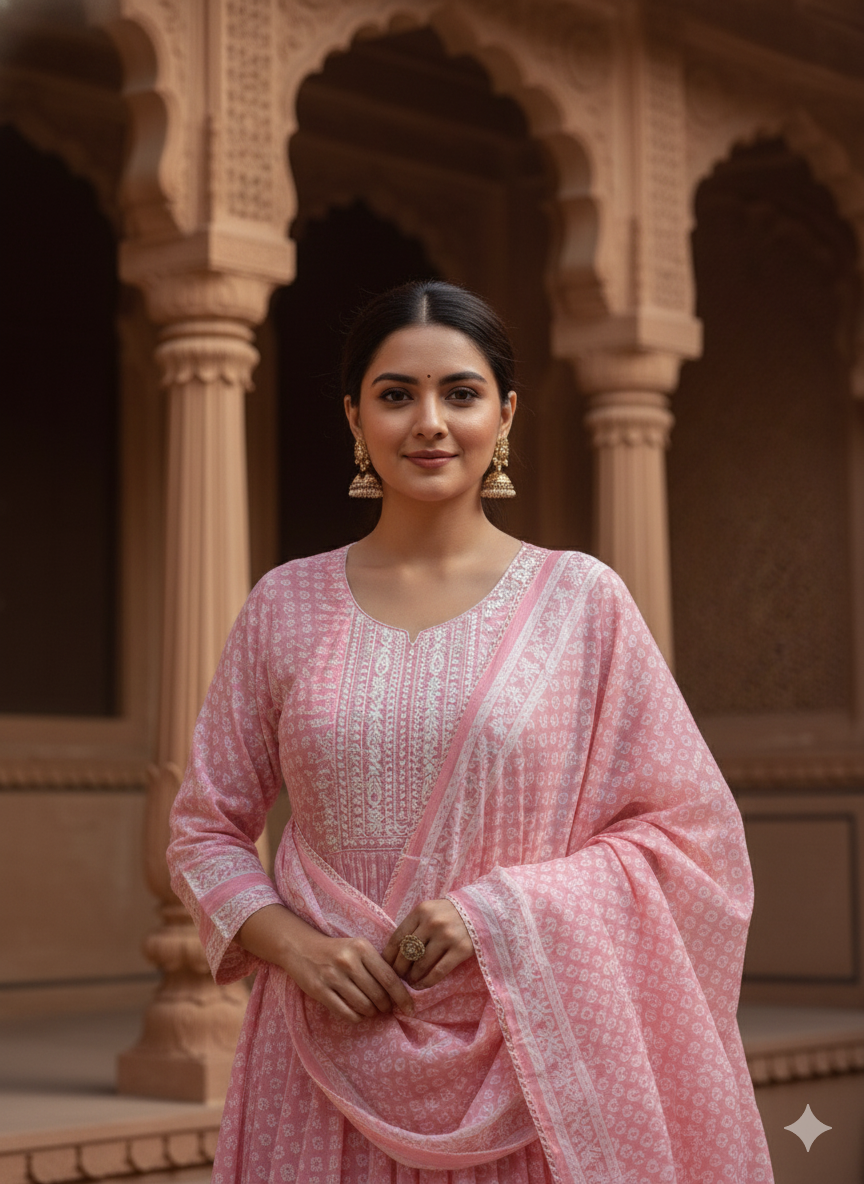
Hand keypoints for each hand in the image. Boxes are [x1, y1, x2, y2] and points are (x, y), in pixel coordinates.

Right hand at [282, 929, 415, 1024]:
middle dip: (386, 1007)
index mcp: (362, 948)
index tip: (410, 1008)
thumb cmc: (337, 950)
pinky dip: (357, 1018)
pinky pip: (346, 1013)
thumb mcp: (358, 948)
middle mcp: (349, 962)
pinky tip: (358, 1013)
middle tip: (386, 1008)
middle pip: (378, 995)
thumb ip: (377, 965)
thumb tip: (400, 991)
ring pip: (364, 1006)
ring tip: (371, 1010)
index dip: (402, 997)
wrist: (301, 947)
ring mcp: (333, 977)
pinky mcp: (320, 990)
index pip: (389, 978)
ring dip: (371, 1013)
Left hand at [382, 898, 474, 989]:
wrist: (481, 911)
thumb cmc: (449, 914)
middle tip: (398, 978)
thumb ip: (414, 926)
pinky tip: (421, 986)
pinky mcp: (461, 950)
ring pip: (421, 964)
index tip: (386, 967)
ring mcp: (447, 936)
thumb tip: (393, 954)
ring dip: (412, 977)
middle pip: (407, 953)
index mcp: (421, 911)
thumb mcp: (430, 911)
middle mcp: (432, 922)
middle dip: (399, 969)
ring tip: (410, 982)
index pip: (397, 937)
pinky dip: (427, 982)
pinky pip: (438, 972)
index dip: (389, 956)